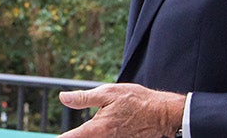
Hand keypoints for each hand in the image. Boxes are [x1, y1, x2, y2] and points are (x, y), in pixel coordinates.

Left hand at [57, 83, 183, 137]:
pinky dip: (100, 137)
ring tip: (80, 132)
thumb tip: (62, 97)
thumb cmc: (137, 101)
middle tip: (63, 135)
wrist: (163, 114)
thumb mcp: (108, 93)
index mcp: (97, 128)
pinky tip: (100, 132)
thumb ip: (83, 98)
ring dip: (88, 137)